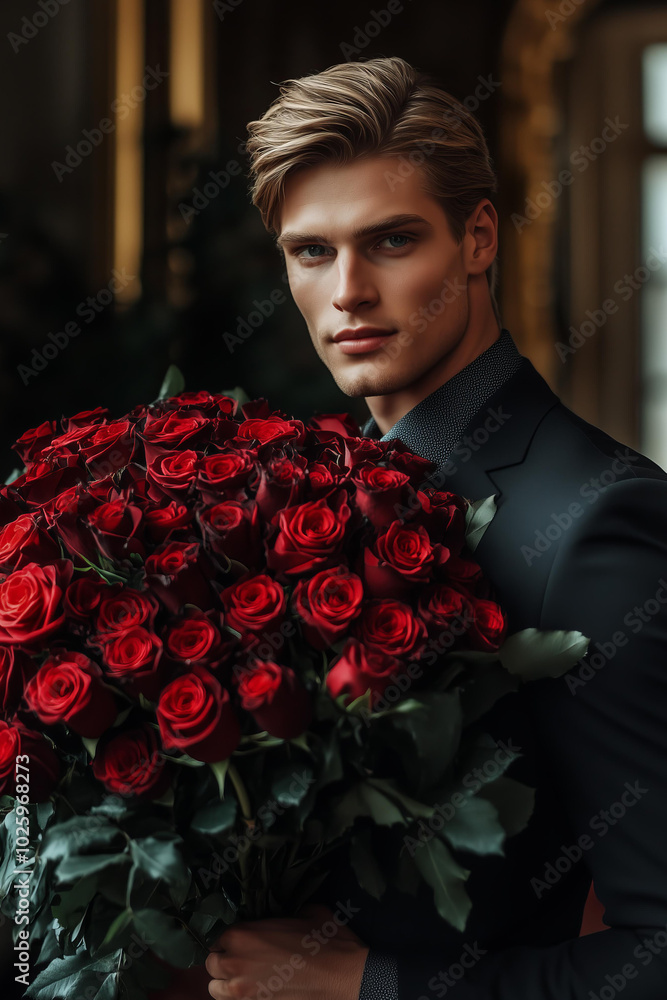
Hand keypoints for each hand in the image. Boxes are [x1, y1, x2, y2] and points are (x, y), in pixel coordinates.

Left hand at [205, 901, 369, 999]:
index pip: (218, 936)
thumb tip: (281, 917)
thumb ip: (282, 914)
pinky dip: (240, 996)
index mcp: (242, 934)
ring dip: (225, 982)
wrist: (345, 977)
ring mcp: (243, 992)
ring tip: (244, 977)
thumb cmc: (326, 941)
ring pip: (216, 989)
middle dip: (224, 959)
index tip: (243, 940)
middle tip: (242, 957)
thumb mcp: (306, 912)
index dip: (231, 938)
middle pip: (212, 964)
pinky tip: (257, 989)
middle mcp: (235, 964)